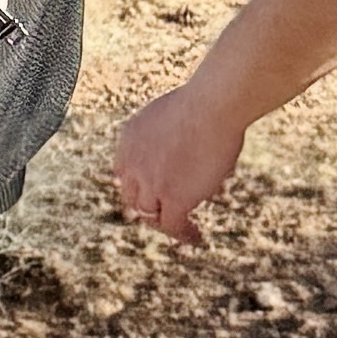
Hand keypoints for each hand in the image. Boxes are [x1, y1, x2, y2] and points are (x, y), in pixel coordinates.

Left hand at [112, 75, 252, 241]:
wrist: (211, 106)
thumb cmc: (207, 101)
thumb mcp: (177, 112)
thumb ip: (173, 130)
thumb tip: (193, 139)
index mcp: (130, 136)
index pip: (124, 170)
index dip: (136, 183)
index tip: (150, 191)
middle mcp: (133, 162)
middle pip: (132, 195)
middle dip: (146, 204)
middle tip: (164, 212)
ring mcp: (150, 182)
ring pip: (149, 213)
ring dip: (164, 222)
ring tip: (181, 229)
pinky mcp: (172, 198)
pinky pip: (172, 225)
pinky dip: (183, 234)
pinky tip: (195, 237)